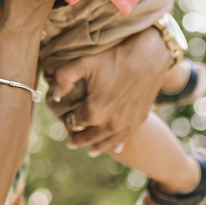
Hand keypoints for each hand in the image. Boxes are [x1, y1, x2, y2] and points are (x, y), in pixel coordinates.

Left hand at [51, 27, 171, 153]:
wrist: (150, 54)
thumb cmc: (115, 56)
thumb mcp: (84, 62)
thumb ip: (63, 78)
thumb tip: (54, 95)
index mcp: (94, 111)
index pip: (75, 123)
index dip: (68, 121)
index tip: (65, 118)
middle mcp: (111, 123)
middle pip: (90, 137)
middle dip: (79, 138)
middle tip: (71, 142)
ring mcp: (127, 123)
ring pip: (107, 141)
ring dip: (97, 145)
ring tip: (90, 150)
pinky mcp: (140, 119)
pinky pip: (126, 138)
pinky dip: (118, 144)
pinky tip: (115, 149)